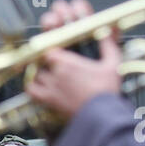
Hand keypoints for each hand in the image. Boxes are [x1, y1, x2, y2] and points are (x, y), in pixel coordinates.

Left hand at [25, 0, 122, 120]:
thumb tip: (107, 31)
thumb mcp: (113, 64)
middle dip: (45, 61)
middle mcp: (55, 74)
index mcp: (68, 62)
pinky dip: (31, 87)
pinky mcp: (48, 101)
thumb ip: (108, 45)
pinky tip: (38, 85)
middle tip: (53, 63)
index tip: (57, 51)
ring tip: (47, 73)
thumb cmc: (107, 91)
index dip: (52, 50)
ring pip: (35, 75)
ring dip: (39, 73)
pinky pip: (32, 91)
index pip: (49, 49)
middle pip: (41, 62)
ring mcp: (50, 88)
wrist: (101, 115)